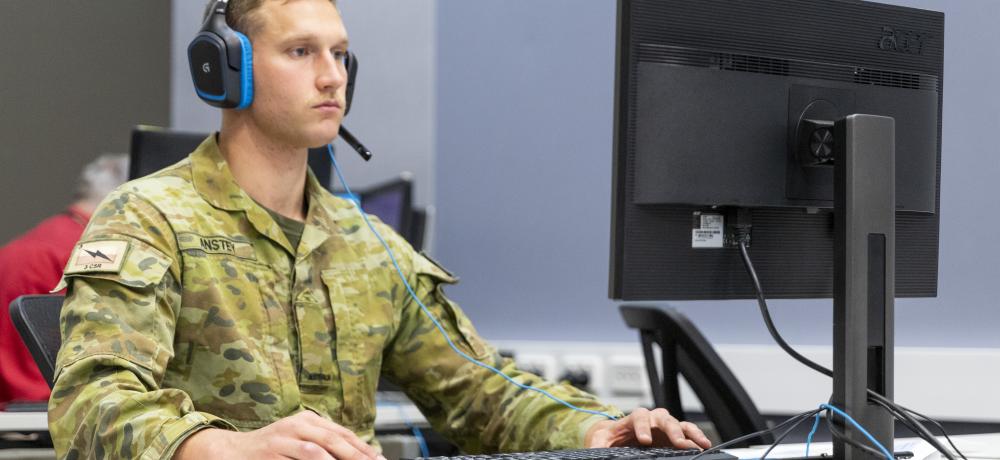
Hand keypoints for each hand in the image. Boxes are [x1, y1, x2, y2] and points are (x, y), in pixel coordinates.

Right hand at [174, 411, 385, 459]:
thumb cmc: (271, 449)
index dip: (363, 449)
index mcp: (308, 421)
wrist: (230, 451)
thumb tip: (358, 455)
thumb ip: (324, 446)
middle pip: (334, 441)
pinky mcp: (270, 453)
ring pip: (316, 451)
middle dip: (357, 456)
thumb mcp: (299, 441)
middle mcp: (297, 426)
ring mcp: (282, 439)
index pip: (342, 435)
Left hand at [584, 407, 711, 449]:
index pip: (639, 417)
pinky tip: (703, 445)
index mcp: (631, 419)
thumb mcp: (599, 442)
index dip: (643, 427)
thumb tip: (590, 454)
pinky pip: (686, 432)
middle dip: (671, 429)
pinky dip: (695, 437)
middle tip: (678, 442)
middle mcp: (650, 419)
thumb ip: (597, 447)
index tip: (645, 440)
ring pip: (678, 424)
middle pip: (663, 418)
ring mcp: (662, 426)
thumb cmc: (607, 438)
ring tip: (700, 444)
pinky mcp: (671, 435)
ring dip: (689, 433)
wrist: (613, 437)